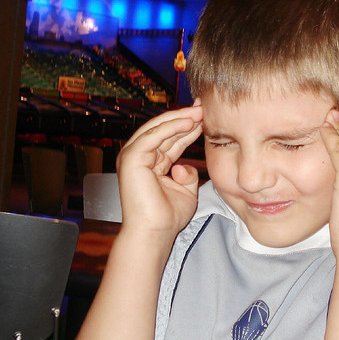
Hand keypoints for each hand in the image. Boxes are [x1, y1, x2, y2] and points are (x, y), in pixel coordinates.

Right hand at [116, 103, 202, 239]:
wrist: (155, 232)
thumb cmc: (168, 216)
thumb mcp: (186, 190)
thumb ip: (188, 175)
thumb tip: (185, 165)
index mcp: (151, 163)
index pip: (171, 139)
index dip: (189, 127)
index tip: (207, 116)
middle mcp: (140, 157)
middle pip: (164, 130)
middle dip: (185, 117)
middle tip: (204, 106)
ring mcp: (133, 156)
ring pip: (157, 128)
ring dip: (180, 118)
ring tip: (199, 111)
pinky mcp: (131, 159)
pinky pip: (153, 136)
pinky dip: (171, 127)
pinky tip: (188, 121)